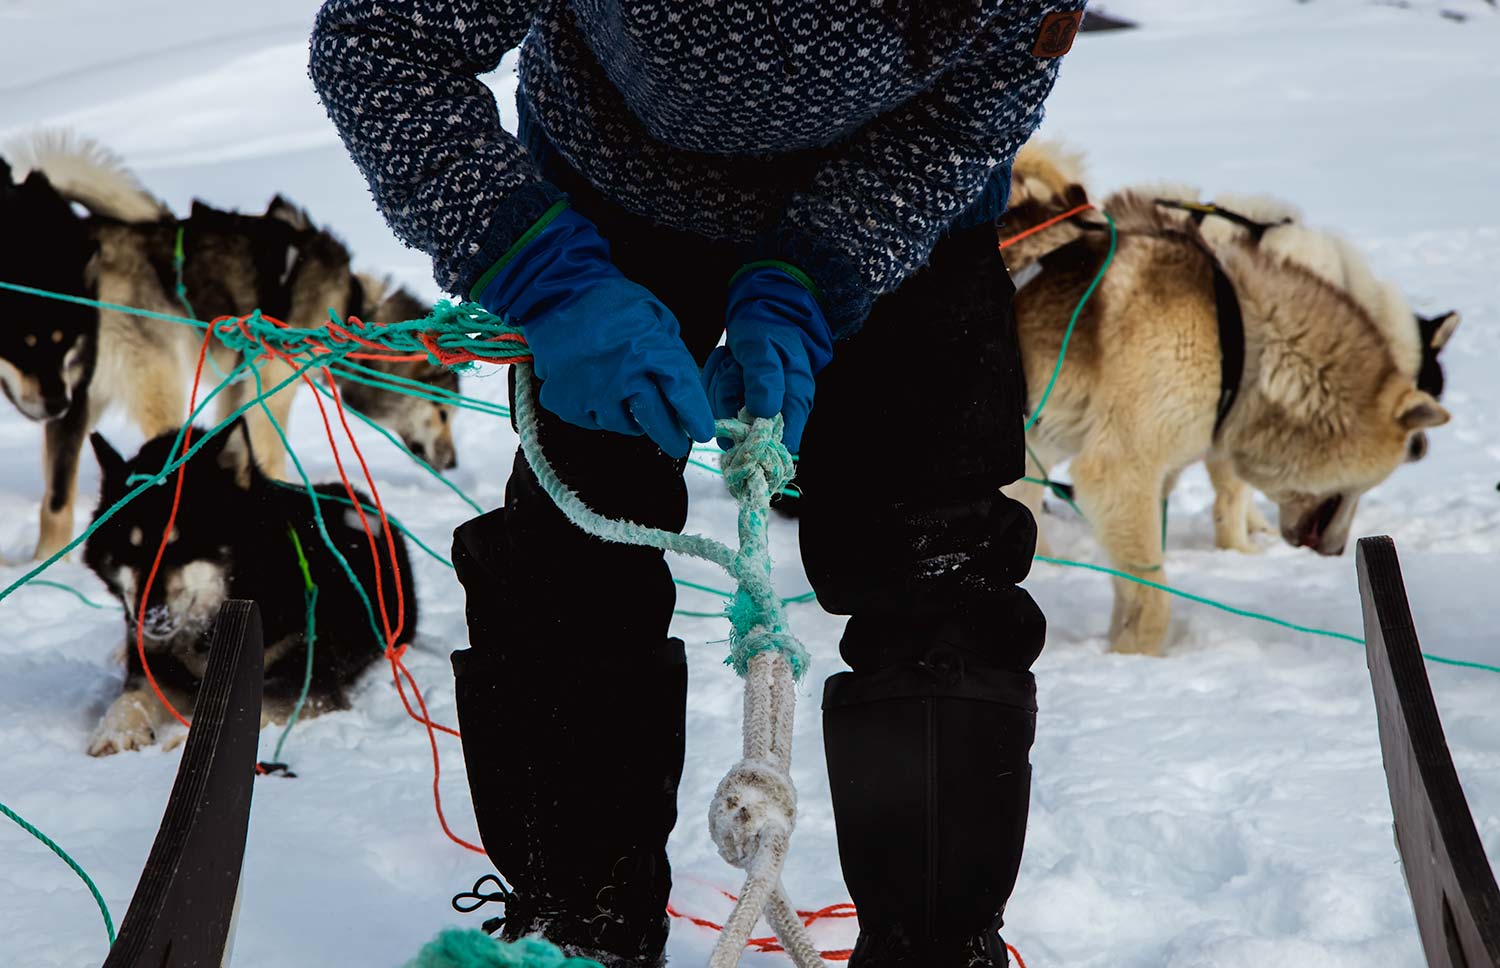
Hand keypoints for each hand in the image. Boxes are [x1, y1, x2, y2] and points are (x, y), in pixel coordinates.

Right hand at [474, 204, 713, 457]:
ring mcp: (591, 392)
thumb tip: (684, 389)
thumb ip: (671, 351)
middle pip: (657, 421)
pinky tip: (600, 393)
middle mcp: (623, 376)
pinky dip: (600, 412)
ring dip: (633, 420)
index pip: (683, 394)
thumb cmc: (612, 303)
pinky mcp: (565, 402)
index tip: (703, 432)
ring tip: (630, 401)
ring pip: (624, 425)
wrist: (556, 293)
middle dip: (672, 436)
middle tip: (678, 443)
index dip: (696, 417)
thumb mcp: (655, 316)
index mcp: (650, 349)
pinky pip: (592, 421)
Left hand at [701, 262, 832, 452]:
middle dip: (729, 398)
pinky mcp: (738, 403)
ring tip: (732, 361)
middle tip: (735, 367)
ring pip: (724, 417)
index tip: (741, 413)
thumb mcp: (764, 347)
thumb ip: (764, 377)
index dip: (760, 439)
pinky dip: (714, 381)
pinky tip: (726, 363)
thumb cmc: (768, 329)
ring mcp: (755, 409)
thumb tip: (763, 412)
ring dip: (720, 385)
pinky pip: (715, 403)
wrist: (761, 314)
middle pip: (743, 433)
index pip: (783, 443)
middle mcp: (777, 411)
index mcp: (794, 402)